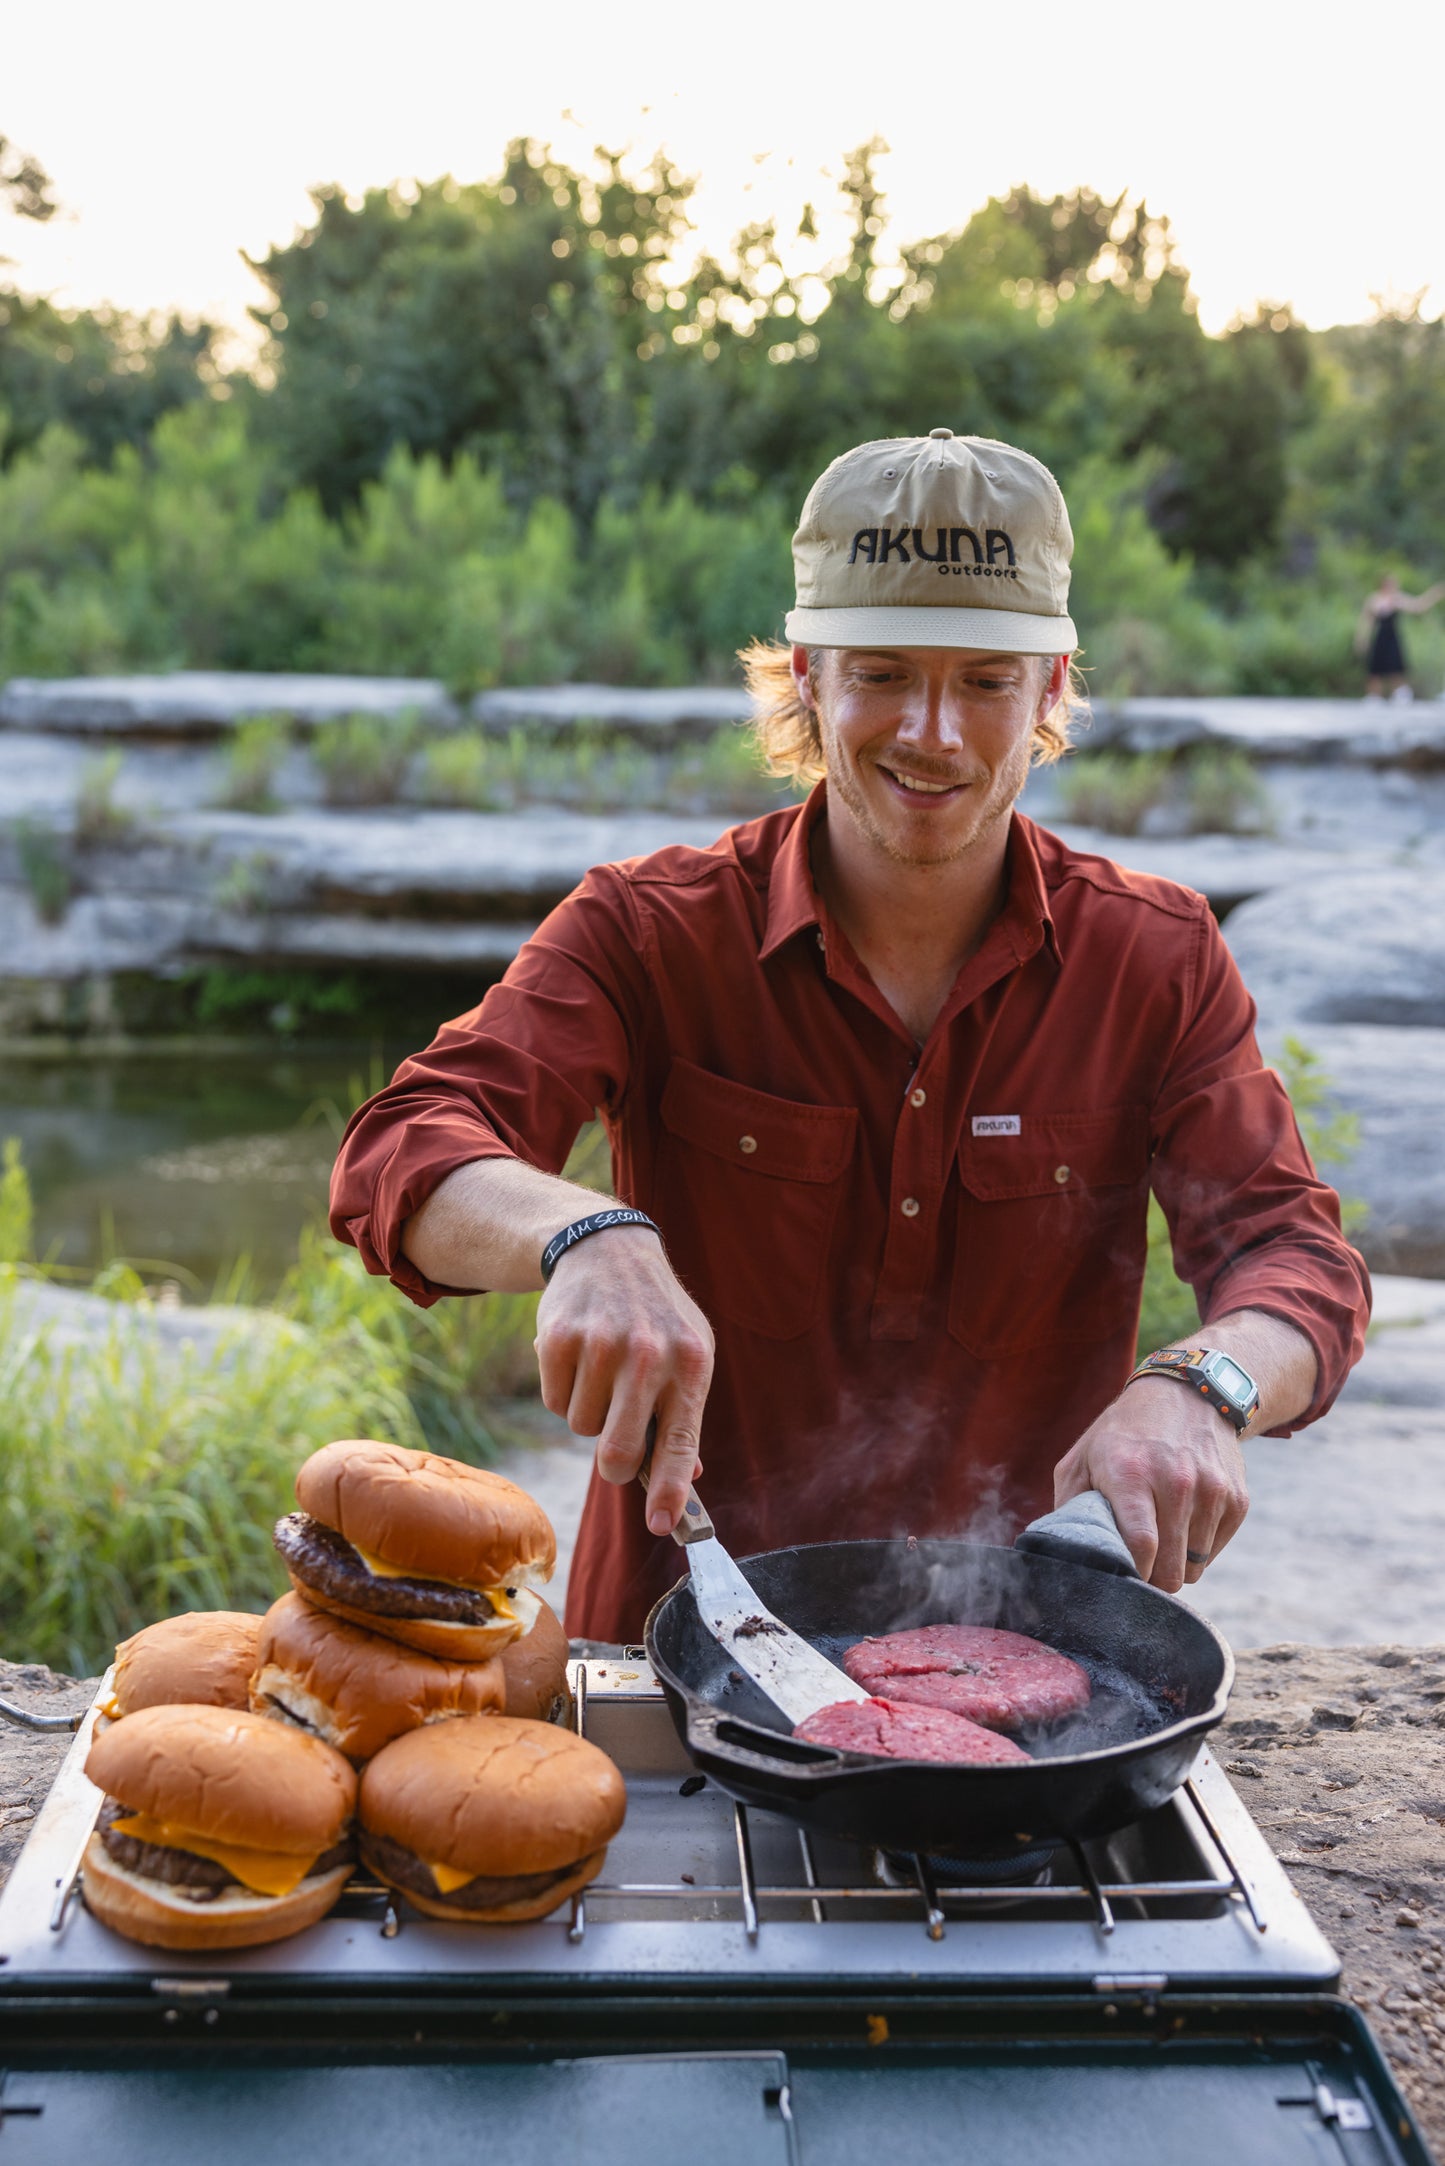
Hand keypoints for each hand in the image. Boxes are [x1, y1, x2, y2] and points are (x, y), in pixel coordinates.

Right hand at [534, 1228, 713, 1536]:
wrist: (608, 1249)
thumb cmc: (656, 1316)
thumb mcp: (689, 1353)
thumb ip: (685, 1416)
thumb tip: (686, 1482)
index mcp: (690, 1364)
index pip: (681, 1444)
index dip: (669, 1492)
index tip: (664, 1527)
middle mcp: (647, 1355)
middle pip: (618, 1453)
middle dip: (614, 1466)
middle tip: (616, 1450)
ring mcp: (601, 1345)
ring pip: (582, 1429)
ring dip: (590, 1415)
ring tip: (603, 1373)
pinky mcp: (558, 1338)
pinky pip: (554, 1402)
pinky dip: (564, 1392)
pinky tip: (580, 1357)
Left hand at [1052, 1378, 1247, 1589]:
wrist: (1188, 1396)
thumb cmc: (1122, 1436)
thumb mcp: (1082, 1459)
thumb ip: (1068, 1506)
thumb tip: (1064, 1553)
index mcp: (1131, 1474)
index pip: (1139, 1548)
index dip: (1130, 1573)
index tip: (1120, 1575)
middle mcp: (1177, 1483)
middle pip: (1169, 1569)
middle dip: (1151, 1578)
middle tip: (1138, 1564)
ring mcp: (1213, 1491)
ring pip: (1194, 1567)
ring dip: (1174, 1563)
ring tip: (1159, 1535)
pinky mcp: (1237, 1499)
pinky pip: (1214, 1551)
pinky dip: (1197, 1548)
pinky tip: (1182, 1521)